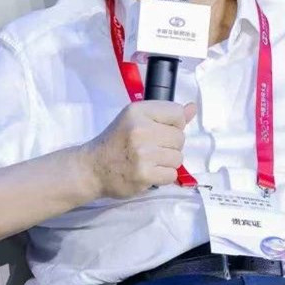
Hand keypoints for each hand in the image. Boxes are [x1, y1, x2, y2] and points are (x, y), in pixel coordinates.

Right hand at [77, 101, 195, 198]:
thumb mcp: (136, 119)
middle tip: (151, 149)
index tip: (159, 131)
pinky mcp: (144, 174)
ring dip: (167, 162)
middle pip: (180, 138)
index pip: (177, 113)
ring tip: (149, 161)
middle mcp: (140, 129)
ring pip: (178, 158)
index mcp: (138, 111)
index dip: (173, 125)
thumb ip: (165, 114)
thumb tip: (192, 108)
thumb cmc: (116, 142)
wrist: (92, 168)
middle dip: (170, 146)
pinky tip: (149, 172)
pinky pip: (171, 174)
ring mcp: (143, 153)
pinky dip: (163, 176)